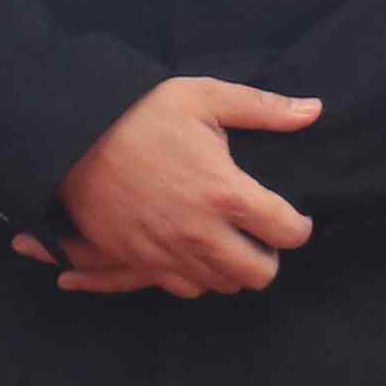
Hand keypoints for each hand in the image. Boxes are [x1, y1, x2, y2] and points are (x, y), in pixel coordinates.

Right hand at [41, 76, 322, 296]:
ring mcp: (168, 251)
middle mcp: (200, 232)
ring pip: (222, 286)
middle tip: (260, 234)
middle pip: (259, 275)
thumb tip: (313, 111)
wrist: (72, 136)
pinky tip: (196, 251)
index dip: (299, 227)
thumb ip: (263, 108)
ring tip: (228, 240)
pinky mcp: (140, 259)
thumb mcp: (205, 97)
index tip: (292, 218)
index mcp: (226, 192)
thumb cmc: (141, 112)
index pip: (288, 234)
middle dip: (268, 256)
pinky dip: (197, 277)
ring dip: (232, 268)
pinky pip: (182, 288)